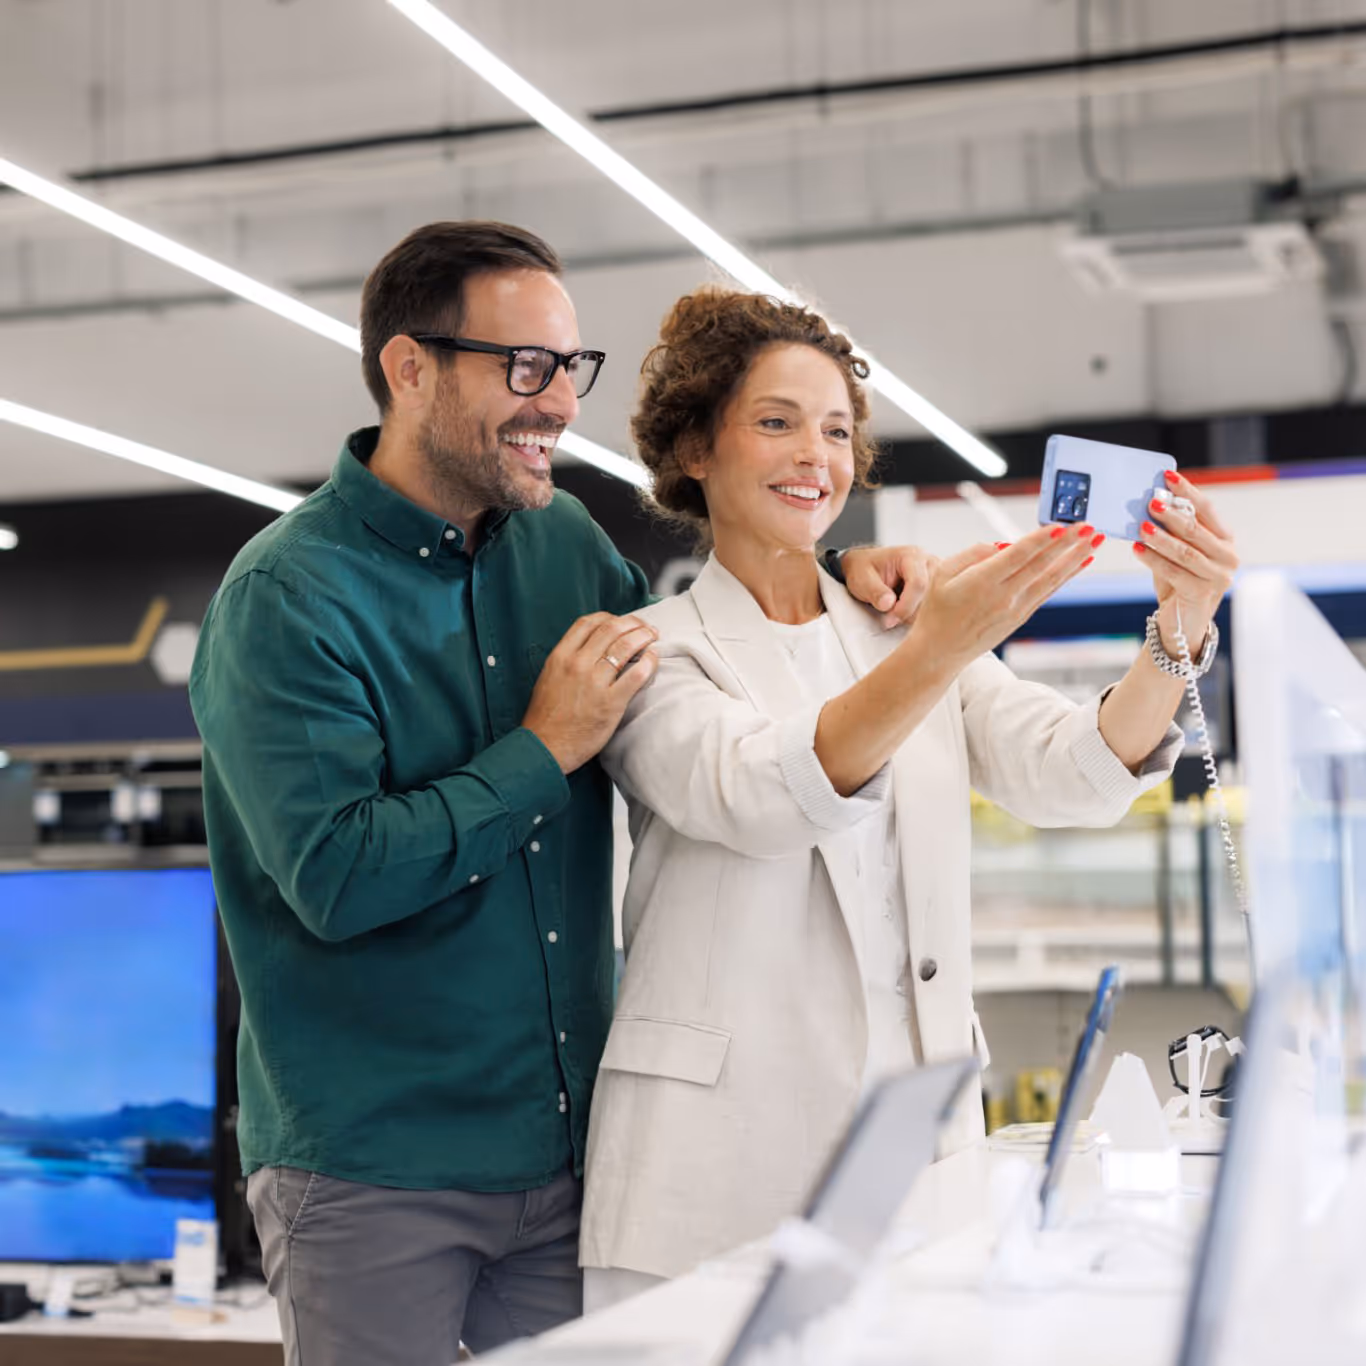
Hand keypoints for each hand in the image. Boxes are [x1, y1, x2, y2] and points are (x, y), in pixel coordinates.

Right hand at [522, 613, 658, 773]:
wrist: (544, 747)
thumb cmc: (546, 717)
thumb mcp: (549, 677)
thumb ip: (568, 660)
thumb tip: (591, 648)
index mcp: (560, 656)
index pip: (588, 623)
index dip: (610, 617)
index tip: (621, 622)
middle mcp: (577, 664)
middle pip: (611, 629)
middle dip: (633, 624)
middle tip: (645, 628)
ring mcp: (594, 682)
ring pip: (625, 646)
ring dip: (643, 637)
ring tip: (652, 637)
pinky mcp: (611, 702)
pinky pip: (636, 675)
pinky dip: (648, 662)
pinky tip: (652, 659)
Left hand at [839, 544, 938, 628]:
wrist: (866, 566)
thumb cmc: (865, 569)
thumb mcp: (862, 579)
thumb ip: (876, 591)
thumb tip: (889, 604)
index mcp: (911, 556)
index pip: (918, 583)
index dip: (905, 606)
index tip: (890, 620)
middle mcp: (928, 563)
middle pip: (929, 595)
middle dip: (909, 612)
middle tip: (890, 619)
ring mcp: (936, 575)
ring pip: (933, 603)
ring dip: (914, 614)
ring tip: (894, 613)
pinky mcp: (936, 587)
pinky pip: (933, 606)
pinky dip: (919, 614)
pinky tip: (904, 613)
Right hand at [909, 523, 1099, 670]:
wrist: (940, 651)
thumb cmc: (937, 609)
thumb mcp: (941, 574)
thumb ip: (972, 554)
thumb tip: (1004, 545)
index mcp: (981, 582)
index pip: (1018, 556)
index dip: (1042, 539)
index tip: (1062, 525)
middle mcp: (1003, 597)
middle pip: (1041, 565)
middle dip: (1068, 544)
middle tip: (1089, 525)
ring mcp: (1015, 609)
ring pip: (1051, 579)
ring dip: (1075, 558)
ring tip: (1095, 540)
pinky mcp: (1021, 617)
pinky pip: (1047, 592)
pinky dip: (1066, 575)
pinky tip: (1080, 562)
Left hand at [1134, 470, 1238, 656]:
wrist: (1182, 622)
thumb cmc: (1178, 581)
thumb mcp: (1177, 553)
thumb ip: (1171, 532)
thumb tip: (1150, 503)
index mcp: (1224, 539)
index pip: (1206, 509)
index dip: (1187, 491)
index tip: (1167, 476)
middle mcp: (1228, 555)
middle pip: (1195, 529)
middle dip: (1171, 514)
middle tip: (1149, 502)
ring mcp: (1219, 576)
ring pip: (1185, 551)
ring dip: (1160, 537)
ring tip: (1140, 526)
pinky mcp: (1202, 593)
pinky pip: (1174, 572)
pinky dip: (1153, 560)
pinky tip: (1136, 549)